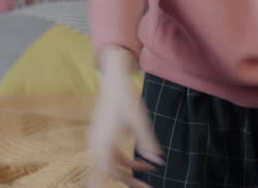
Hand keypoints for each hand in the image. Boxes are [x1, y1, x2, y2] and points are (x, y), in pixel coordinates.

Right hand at [87, 47, 162, 187]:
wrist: (114, 81)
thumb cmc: (126, 98)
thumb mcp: (140, 120)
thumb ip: (148, 142)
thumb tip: (159, 161)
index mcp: (104, 141)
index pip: (103, 170)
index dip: (101, 184)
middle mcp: (98, 142)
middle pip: (111, 170)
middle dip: (129, 181)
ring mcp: (99, 140)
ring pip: (113, 164)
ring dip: (130, 170)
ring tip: (149, 173)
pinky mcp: (103, 136)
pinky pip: (114, 155)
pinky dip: (127, 161)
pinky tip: (144, 162)